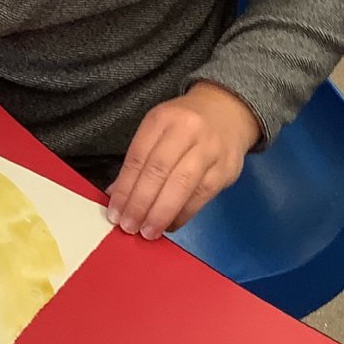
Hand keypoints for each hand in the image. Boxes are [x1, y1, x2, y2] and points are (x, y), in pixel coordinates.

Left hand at [105, 83, 260, 239]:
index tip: (115, 212)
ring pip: (182, 186)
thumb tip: (118, 195)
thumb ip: (139, 160)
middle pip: (159, 171)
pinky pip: (201, 197)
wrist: (228, 112)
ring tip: (148, 231)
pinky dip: (182, 215)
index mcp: (163, 119)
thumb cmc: (185, 124)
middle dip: (141, 203)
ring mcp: (209, 151)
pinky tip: (169, 225)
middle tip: (129, 226)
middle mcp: (187, 131)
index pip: (139, 157)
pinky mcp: (225, 170)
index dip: (125, 188)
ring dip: (161, 214)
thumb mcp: (158, 129)